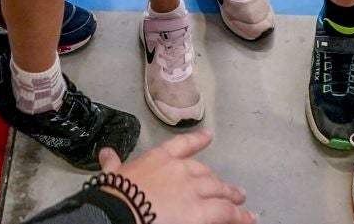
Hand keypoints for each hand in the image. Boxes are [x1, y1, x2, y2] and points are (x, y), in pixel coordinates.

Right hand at [95, 130, 254, 223]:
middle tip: (228, 187)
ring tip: (241, 200)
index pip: (181, 146)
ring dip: (231, 195)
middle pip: (205, 172)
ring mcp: (193, 189)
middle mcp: (181, 170)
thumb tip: (105, 153)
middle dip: (217, 180)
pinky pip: (227, 212)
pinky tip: (248, 218)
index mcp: (158, 159)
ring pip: (219, 189)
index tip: (209, 137)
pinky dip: (240, 216)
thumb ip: (112, 164)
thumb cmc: (113, 195)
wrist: (118, 213)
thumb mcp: (111, 175)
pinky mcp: (202, 211)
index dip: (197, 141)